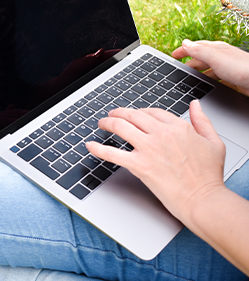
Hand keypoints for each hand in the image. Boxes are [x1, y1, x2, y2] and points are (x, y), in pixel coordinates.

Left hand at [86, 102, 225, 223]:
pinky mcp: (139, 165)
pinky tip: (90, 145)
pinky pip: (112, 153)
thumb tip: (195, 105)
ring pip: (121, 126)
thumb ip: (202, 120)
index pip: (152, 112)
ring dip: (107, 122)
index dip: (139, 112)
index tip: (134, 114)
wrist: (203, 199)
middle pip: (132, 115)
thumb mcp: (213, 141)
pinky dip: (98, 148)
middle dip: (119, 112)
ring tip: (101, 123)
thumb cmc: (209, 175)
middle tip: (111, 114)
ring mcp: (148, 148)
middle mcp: (161, 133)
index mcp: (178, 126)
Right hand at [172, 40, 248, 95]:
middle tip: (178, 68)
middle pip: (201, 58)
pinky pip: (215, 80)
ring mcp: (227, 69)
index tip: (173, 54)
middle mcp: (222, 57)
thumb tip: (185, 43)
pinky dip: (207, 82)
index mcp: (217, 49)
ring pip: (208, 70)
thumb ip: (199, 51)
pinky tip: (205, 87)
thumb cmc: (242, 68)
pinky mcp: (232, 80)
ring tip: (189, 79)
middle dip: (189, 62)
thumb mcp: (215, 57)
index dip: (184, 50)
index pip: (196, 46)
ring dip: (198, 73)